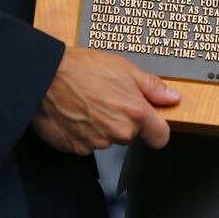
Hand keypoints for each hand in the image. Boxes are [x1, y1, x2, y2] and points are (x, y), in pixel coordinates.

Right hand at [32, 47, 180, 154]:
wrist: (46, 76)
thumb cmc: (84, 68)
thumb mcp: (125, 68)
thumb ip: (152, 87)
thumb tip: (172, 97)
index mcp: (134, 113)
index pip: (160, 137)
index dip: (157, 129)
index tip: (151, 122)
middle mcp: (118, 133)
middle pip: (131, 134)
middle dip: (124, 120)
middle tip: (108, 98)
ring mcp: (96, 143)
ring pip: (108, 138)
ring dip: (102, 125)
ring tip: (89, 102)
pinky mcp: (76, 149)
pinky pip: (88, 143)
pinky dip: (84, 132)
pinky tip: (77, 112)